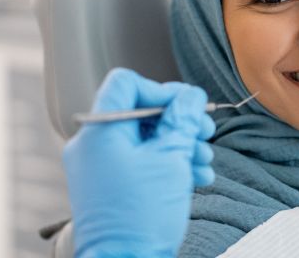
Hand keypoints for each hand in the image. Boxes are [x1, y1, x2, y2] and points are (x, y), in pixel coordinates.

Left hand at [63, 68, 215, 256]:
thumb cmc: (142, 214)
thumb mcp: (171, 158)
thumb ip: (182, 119)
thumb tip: (190, 96)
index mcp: (100, 132)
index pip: (126, 84)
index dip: (161, 90)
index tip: (186, 107)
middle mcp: (93, 146)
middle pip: (141, 113)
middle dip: (179, 121)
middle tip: (204, 131)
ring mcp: (101, 168)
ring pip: (146, 139)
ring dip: (180, 145)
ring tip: (204, 160)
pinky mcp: (111, 187)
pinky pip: (140, 162)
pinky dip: (168, 164)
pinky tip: (195, 175)